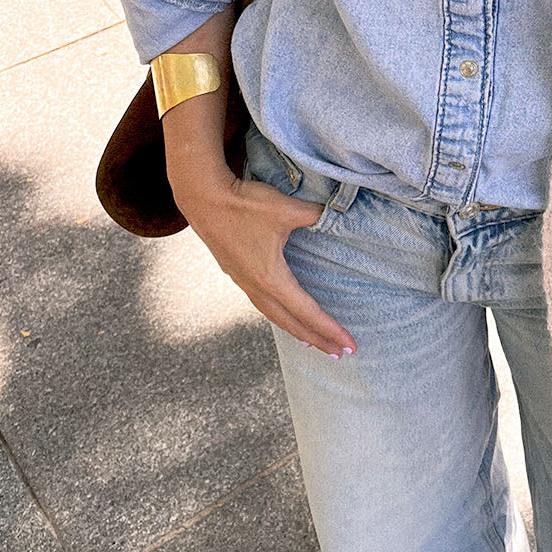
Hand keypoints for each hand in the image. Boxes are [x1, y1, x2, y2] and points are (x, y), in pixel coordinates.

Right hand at [173, 164, 357, 356]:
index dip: (330, 329)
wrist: (202, 198)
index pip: (307, 312)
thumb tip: (335, 215)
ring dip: (295, 330)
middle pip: (291, 323)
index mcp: (271, 278)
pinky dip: (277, 314)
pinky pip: (261, 303)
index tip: (349, 345)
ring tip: (312, 342)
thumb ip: (316, 214)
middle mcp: (257, 286)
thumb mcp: (287, 208)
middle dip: (317, 339)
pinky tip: (281, 311)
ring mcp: (244, 281)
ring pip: (273, 315)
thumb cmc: (244, 205)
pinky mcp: (236, 272)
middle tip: (339, 354)